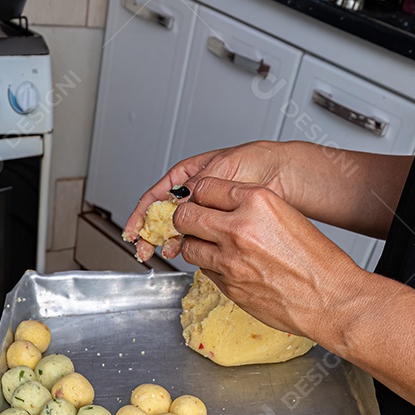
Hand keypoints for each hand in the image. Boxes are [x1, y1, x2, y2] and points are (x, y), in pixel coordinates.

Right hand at [123, 141, 292, 262]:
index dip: (141, 214)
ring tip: (165, 252)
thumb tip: (178, 206)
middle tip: (144, 249)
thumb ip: (198, 188)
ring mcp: (204, 211)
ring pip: (178, 228)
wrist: (281, 174)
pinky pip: (198, 237)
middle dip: (151, 233)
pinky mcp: (217, 226)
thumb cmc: (254, 161)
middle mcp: (192, 194)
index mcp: (187, 175)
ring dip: (169, 241)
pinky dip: (189, 246)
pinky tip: (185, 253)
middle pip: (162, 216)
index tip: (133, 230)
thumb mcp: (221, 169)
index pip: (156, 195)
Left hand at [173, 175, 364, 344]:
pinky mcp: (228, 286)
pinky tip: (229, 266)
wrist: (329, 299)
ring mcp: (230, 260)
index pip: (206, 187)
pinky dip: (210, 266)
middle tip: (194, 223)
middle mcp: (239, 228)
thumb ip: (251, 207)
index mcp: (257, 202)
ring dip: (195, 245)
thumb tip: (223, 207)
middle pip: (186, 215)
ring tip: (212, 246)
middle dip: (186, 219)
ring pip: (188, 246)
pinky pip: (204, 270)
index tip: (202, 201)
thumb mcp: (286, 215)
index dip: (200, 195)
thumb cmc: (317, 261)